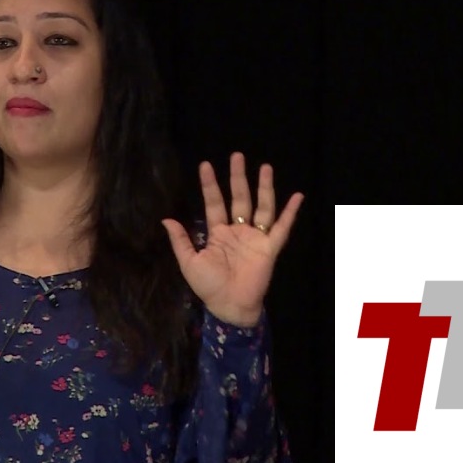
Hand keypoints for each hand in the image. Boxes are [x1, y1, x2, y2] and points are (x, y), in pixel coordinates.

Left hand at [161, 152, 303, 327]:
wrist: (229, 306)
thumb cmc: (209, 286)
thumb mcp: (189, 262)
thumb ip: (180, 241)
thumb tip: (166, 219)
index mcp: (218, 233)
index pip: (214, 202)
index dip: (210, 185)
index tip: (205, 165)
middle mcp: (238, 231)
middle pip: (239, 198)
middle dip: (237, 177)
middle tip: (236, 156)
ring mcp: (255, 237)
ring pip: (261, 206)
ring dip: (264, 187)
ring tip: (264, 167)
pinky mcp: (270, 247)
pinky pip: (282, 227)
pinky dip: (290, 212)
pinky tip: (297, 196)